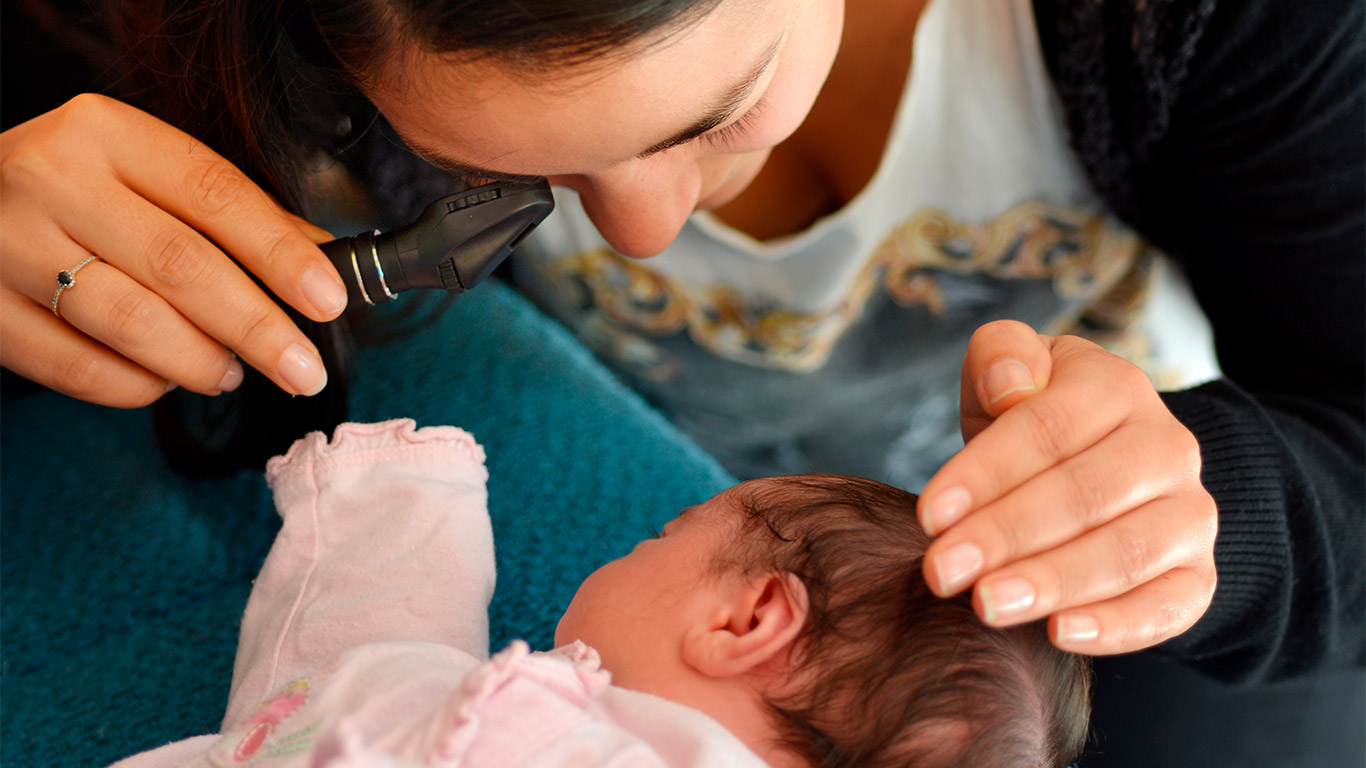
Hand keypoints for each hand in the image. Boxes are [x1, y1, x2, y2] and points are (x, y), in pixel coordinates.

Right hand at [0, 94, 346, 406]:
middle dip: (258, 328)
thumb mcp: (145, 171)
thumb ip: (227, 210)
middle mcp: (52, 180)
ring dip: (200, 362)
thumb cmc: (78, 191)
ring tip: (232, 374)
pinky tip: (166, 381)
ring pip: (131, 322)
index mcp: (106, 133)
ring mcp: (7, 245)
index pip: (214, 193)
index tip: (331, 301)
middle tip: (305, 370)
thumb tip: (320, 263)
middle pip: (181, 265)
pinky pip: (77, 368)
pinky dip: (137, 386)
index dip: (281, 253)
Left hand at [918, 320, 1217, 653]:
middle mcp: (1166, 447)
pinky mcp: (1195, 574)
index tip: (929, 516)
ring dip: (1052, 582)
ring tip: (987, 606)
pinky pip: (1168, 606)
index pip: (1047, 429)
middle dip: (1006, 535)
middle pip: (1085, 494)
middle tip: (942, 571)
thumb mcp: (1009, 373)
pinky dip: (1117, 626)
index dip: (986, 473)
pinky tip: (1059, 634)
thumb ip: (1000, 355)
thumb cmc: (1033, 423)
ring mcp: (1189, 514)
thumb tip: (1008, 386)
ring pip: (1126, 552)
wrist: (1100, 466)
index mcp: (1116, 387)